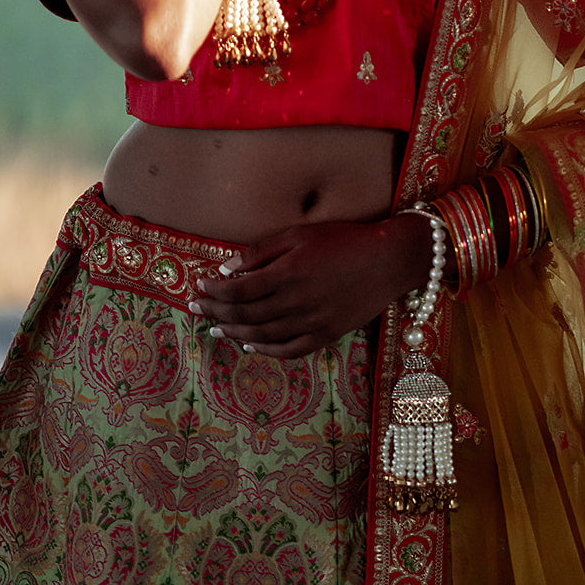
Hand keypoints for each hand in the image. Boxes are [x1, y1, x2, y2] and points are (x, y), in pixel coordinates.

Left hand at [189, 214, 431, 358]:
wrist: (387, 260)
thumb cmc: (342, 239)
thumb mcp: (299, 234)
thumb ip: (262, 252)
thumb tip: (228, 268)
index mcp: (288, 273)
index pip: (239, 289)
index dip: (215, 290)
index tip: (200, 286)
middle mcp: (296, 302)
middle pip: (246, 313)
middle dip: (217, 310)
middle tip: (197, 308)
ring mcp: (312, 322)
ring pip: (262, 335)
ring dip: (235, 331)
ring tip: (216, 327)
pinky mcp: (326, 335)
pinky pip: (289, 350)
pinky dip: (266, 350)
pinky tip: (250, 344)